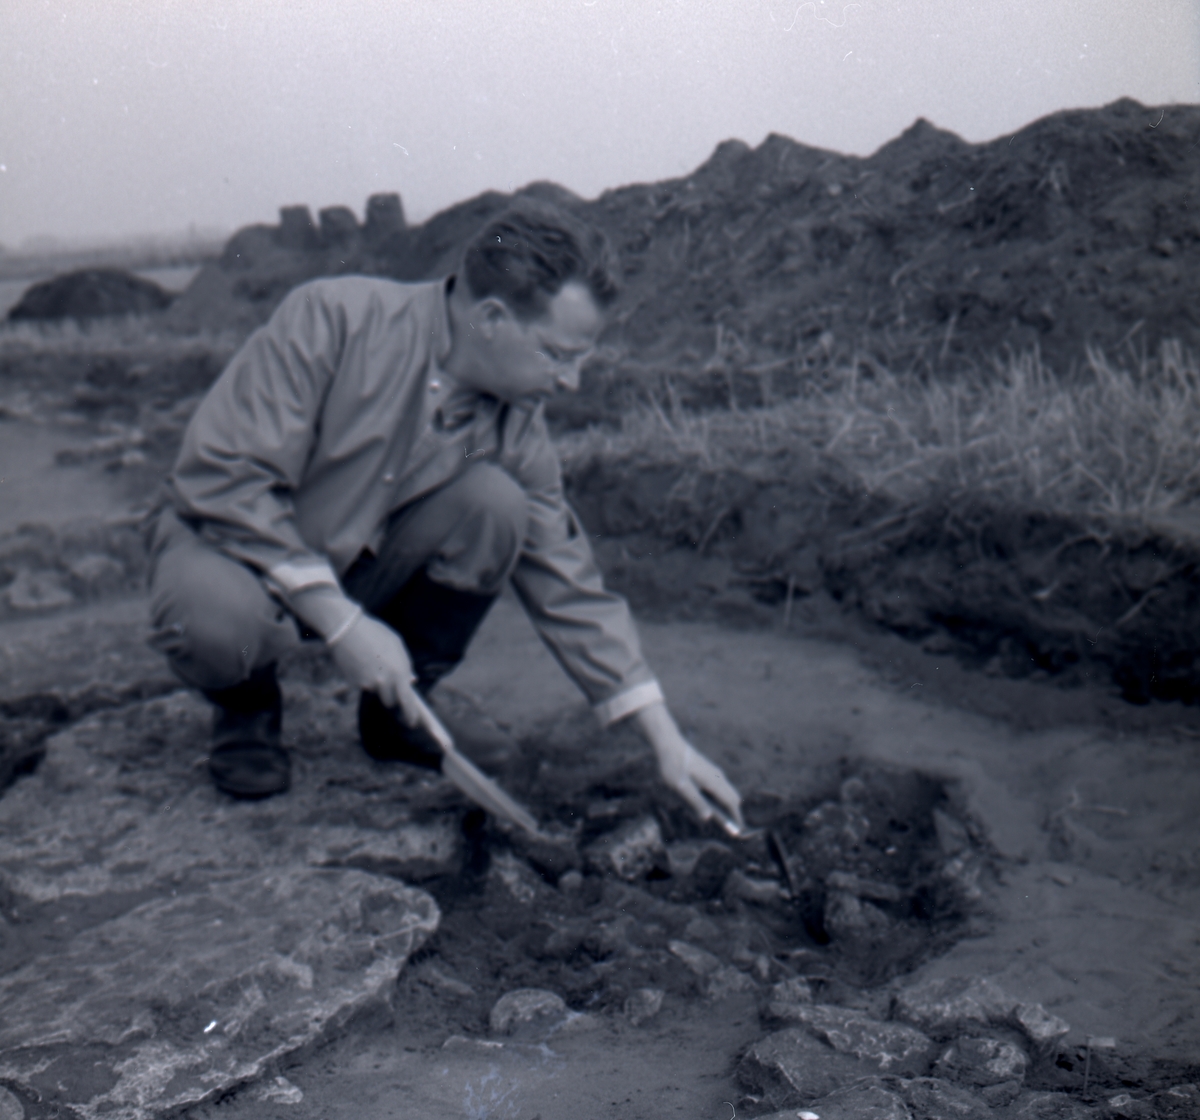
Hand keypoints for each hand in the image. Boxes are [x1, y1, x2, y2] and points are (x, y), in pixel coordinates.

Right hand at [327, 612, 424, 729]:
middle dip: (392, 696)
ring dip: (378, 686)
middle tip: (390, 683)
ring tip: (374, 665)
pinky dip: (365, 678)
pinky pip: (364, 686)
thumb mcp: (397, 646)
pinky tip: (362, 662)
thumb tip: (411, 682)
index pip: (407, 701)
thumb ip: (405, 665)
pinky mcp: (355, 683)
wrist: (347, 629)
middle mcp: (384, 681)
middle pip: (390, 701)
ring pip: (377, 693)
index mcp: (399, 672)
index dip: (411, 714)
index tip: (413, 722)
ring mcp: (368, 684)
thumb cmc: (376, 634)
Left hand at [634, 701, 743, 826]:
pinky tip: (713, 805)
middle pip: (733, 798)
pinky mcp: (709, 771)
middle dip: (734, 814)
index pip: (731, 802)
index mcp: (713, 781)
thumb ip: (695, 801)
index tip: (739, 832)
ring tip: (725, 821)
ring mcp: (714, 773)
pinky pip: (721, 788)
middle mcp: (718, 776)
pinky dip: (722, 799)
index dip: (736, 818)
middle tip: (732, 830)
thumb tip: (709, 818)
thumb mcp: (681, 786)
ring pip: (728, 792)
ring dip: (729, 806)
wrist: (669, 743)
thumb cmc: (673, 766)